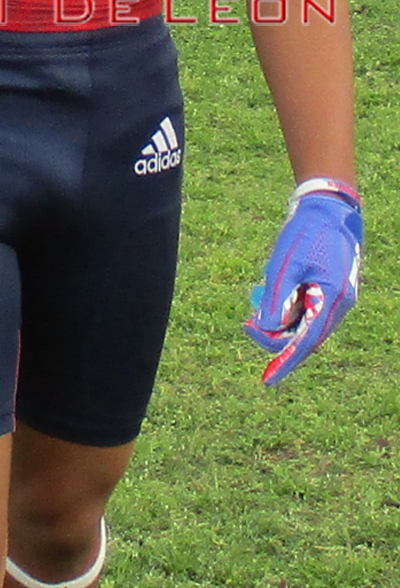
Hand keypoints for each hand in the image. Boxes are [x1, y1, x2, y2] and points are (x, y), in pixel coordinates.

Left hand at [245, 183, 361, 385]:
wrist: (328, 207)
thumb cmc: (306, 232)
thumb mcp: (284, 265)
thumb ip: (277, 300)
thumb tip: (268, 328)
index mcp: (332, 299)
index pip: (305, 342)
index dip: (284, 362)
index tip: (267, 380)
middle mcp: (340, 304)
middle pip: (305, 336)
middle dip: (276, 336)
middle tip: (248, 323)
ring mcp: (339, 298)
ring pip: (306, 324)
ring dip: (282, 320)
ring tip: (261, 299)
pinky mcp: (333, 290)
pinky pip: (309, 310)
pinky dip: (290, 309)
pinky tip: (277, 291)